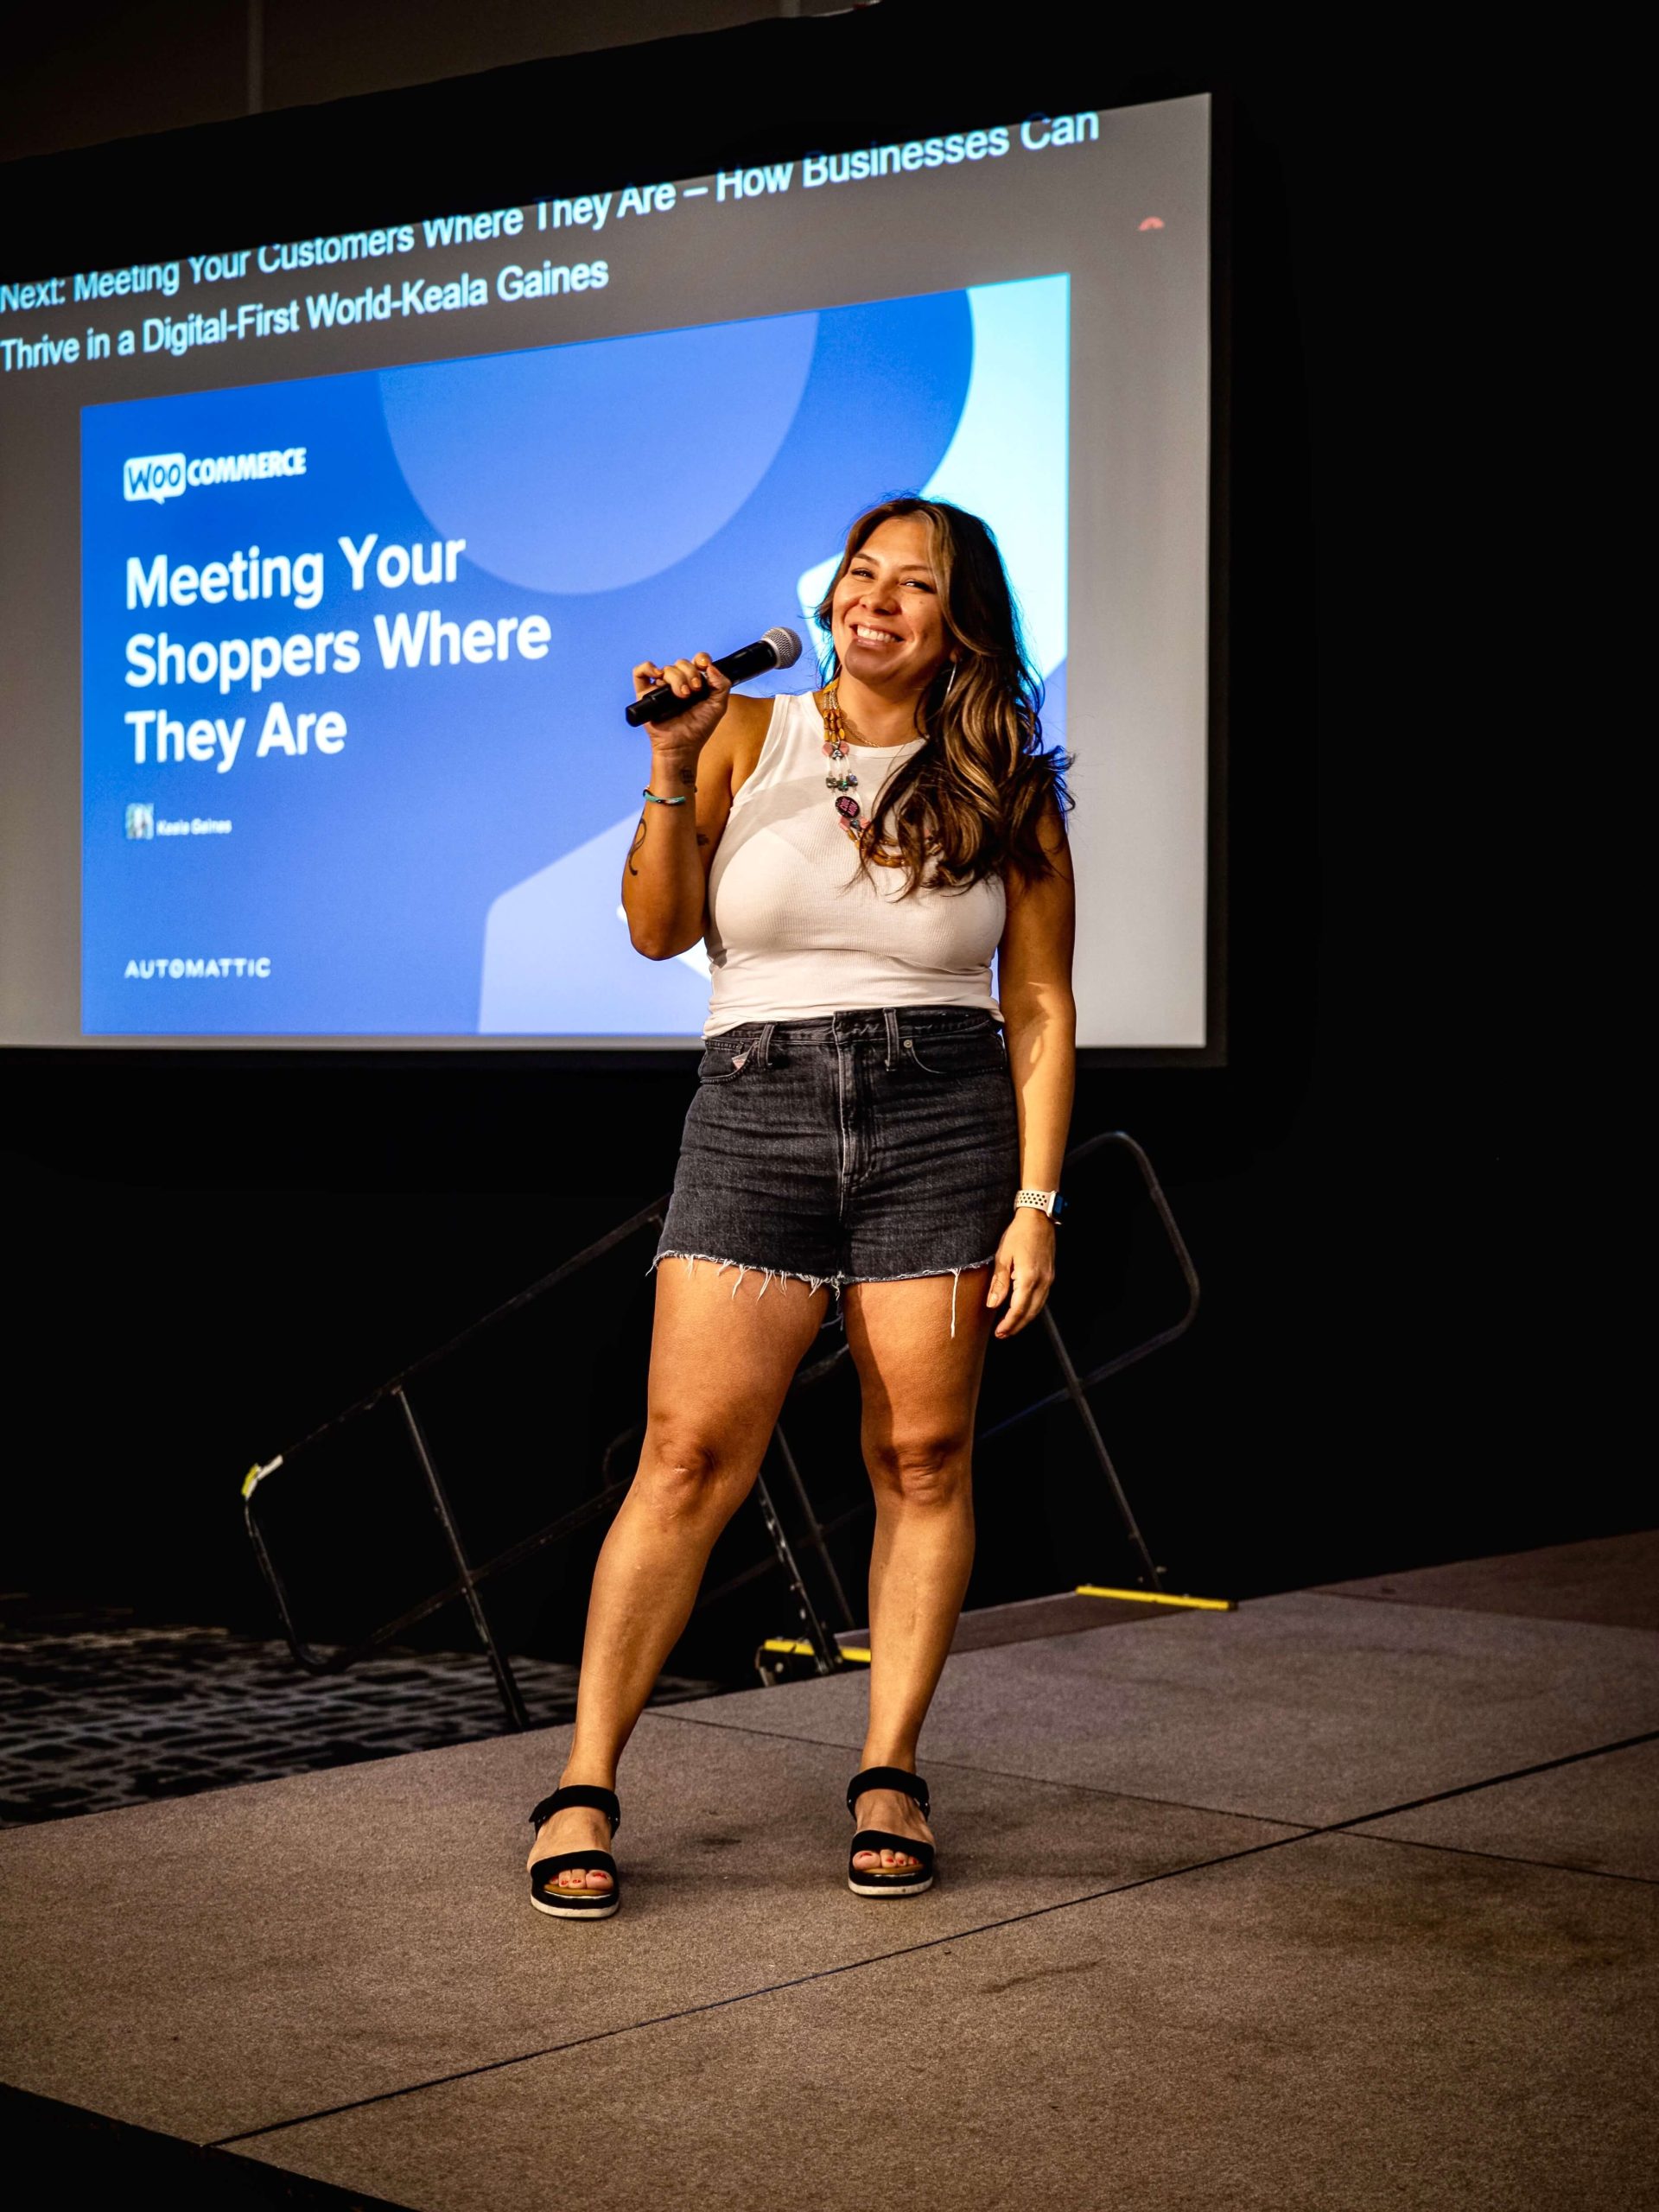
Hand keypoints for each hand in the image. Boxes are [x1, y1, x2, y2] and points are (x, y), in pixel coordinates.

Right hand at [634, 653, 731, 762]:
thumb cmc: (699, 728)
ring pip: (666, 669)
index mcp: (695, 681)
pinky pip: (640, 672)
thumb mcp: (718, 706)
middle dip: (690, 674)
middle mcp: (677, 682)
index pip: (697, 660)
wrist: (683, 745)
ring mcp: (660, 687)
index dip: (701, 659)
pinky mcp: (645, 694)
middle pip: (682, 663)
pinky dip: (648, 667)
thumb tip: (711, 667)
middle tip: (694, 691)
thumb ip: (722, 685)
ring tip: (683, 696)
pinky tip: (658, 674)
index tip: (704, 666)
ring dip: (677, 679)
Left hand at [985, 1209, 1056, 1338]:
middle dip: (1016, 1326)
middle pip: (1030, 1313)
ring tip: (1011, 1326)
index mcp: (1028, 1278)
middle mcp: (1042, 1282)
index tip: (999, 1333)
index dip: (1008, 1324)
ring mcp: (1049, 1279)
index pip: (1018, 1310)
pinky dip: (1032, 1309)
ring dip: (1024, 1320)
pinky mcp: (1050, 1276)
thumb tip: (992, 1304)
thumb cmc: (1019, 1234)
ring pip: (1038, 1308)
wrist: (1038, 1218)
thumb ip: (999, 1283)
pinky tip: (1022, 1310)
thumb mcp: (1003, 1256)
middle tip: (1003, 1334)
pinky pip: (1042, 1299)